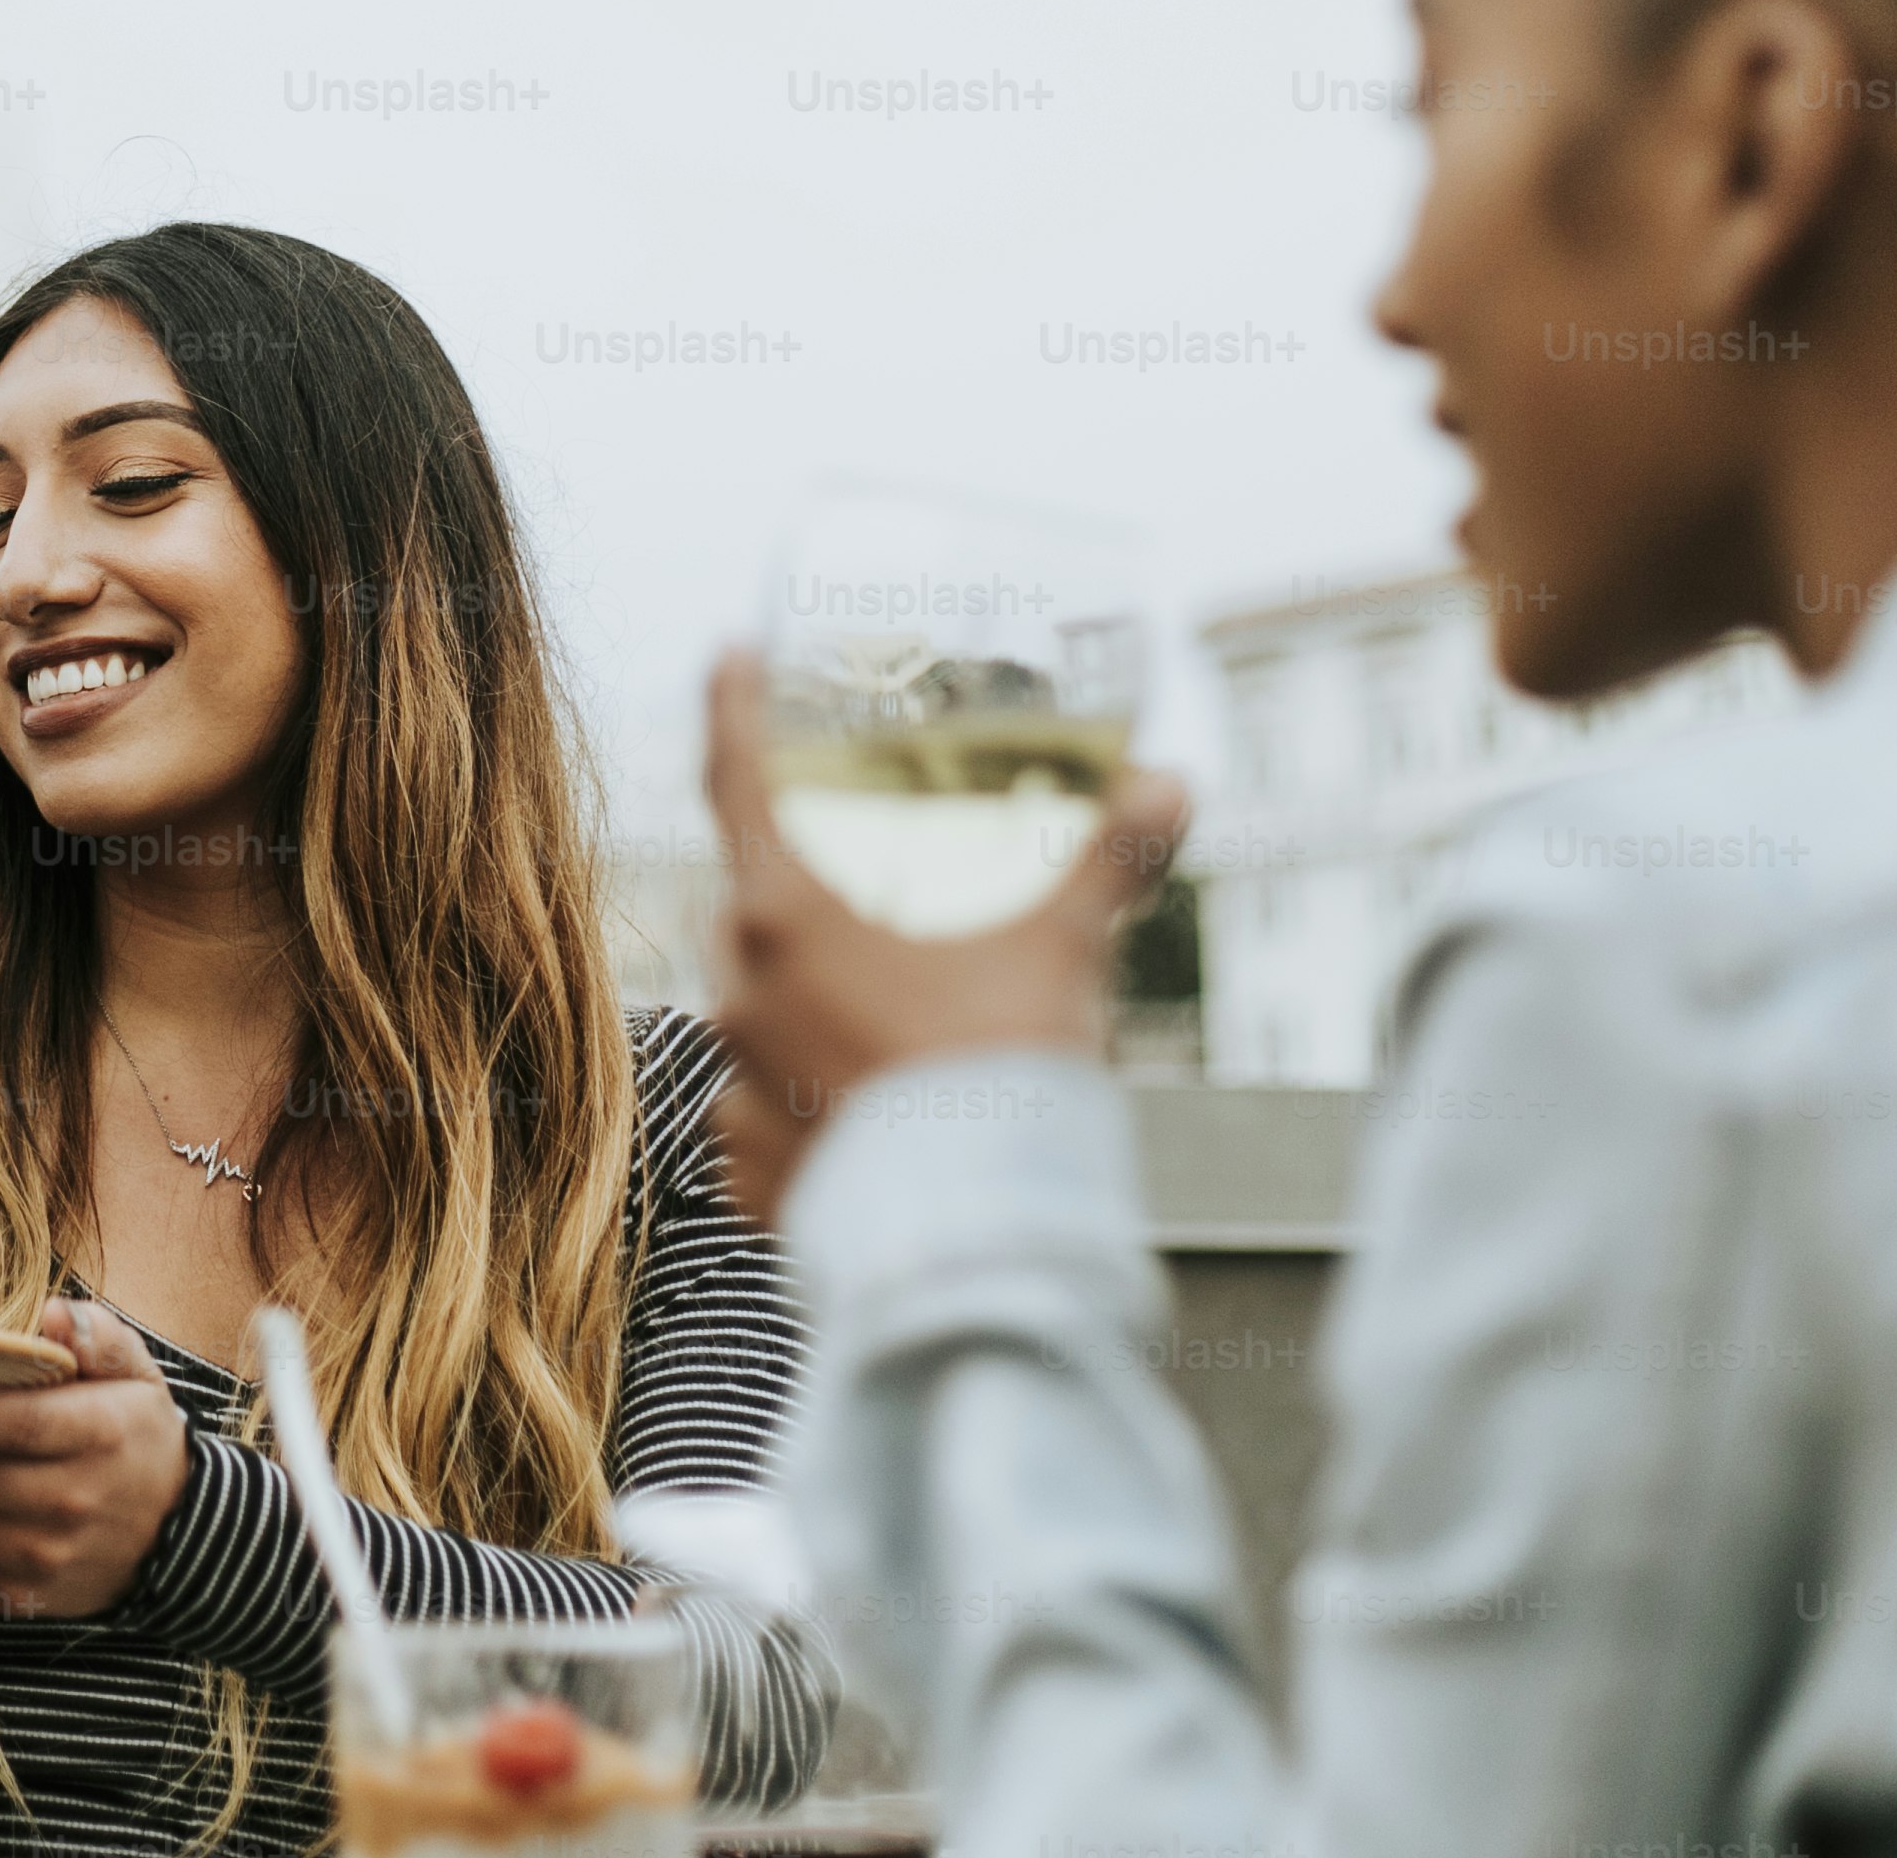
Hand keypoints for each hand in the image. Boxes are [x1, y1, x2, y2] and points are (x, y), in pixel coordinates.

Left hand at [702, 646, 1191, 1225]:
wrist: (982, 1239)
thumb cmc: (1005, 1077)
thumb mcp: (1061, 951)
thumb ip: (1106, 861)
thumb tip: (1167, 789)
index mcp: (785, 916)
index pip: (737, 779)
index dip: (733, 710)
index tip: (728, 658)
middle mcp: (740, 990)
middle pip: (751, 904)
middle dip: (801, 889)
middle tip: (864, 887)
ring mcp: (737, 1084)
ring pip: (757, 1012)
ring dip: (809, 1002)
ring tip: (895, 1018)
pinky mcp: (751, 1170)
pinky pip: (761, 1115)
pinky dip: (807, 1105)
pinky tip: (869, 1114)